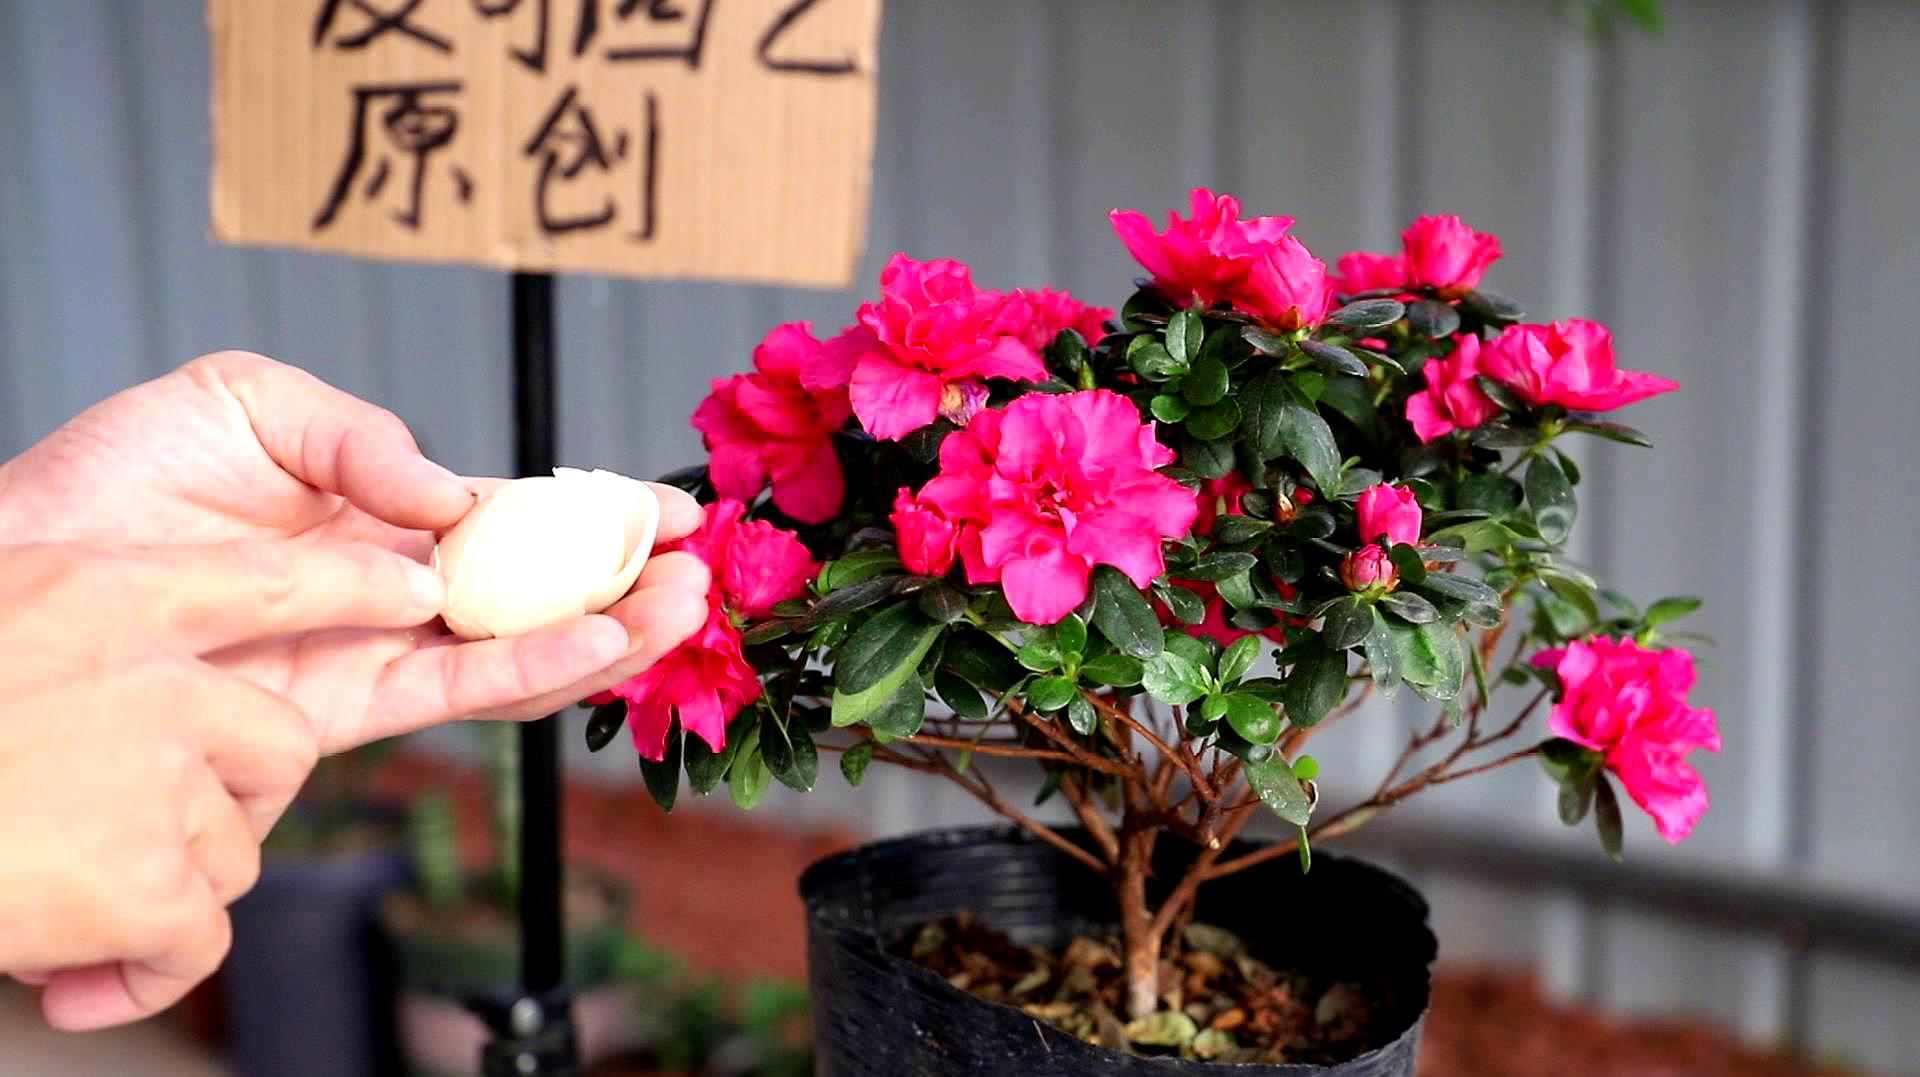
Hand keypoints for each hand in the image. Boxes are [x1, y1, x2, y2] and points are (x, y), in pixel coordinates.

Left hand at [0, 352, 709, 752]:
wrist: (23, 565)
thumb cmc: (114, 481)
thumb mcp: (246, 403)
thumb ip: (360, 439)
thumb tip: (450, 501)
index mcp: (378, 513)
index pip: (510, 519)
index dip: (592, 515)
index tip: (669, 507)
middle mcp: (389, 589)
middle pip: (534, 593)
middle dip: (624, 583)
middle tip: (703, 566)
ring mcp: (370, 648)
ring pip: (515, 650)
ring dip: (606, 634)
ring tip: (681, 608)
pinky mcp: (336, 706)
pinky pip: (453, 692)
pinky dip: (534, 671)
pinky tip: (599, 646)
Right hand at [0, 540, 445, 1028]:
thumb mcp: (1, 627)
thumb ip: (79, 646)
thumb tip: (146, 695)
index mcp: (97, 593)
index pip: (270, 577)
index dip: (353, 581)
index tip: (419, 586)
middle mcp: (148, 673)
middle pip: (280, 739)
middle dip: (235, 794)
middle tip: (137, 828)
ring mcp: (155, 773)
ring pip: (235, 843)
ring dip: (165, 885)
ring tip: (58, 891)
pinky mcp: (148, 876)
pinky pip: (198, 935)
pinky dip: (142, 969)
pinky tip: (72, 970)